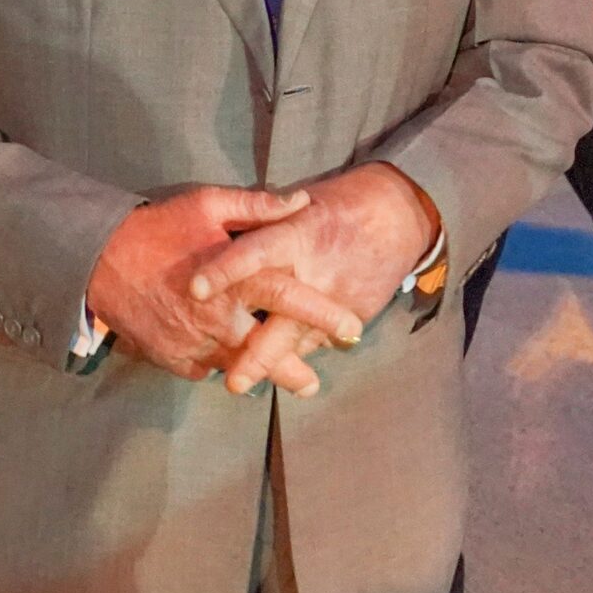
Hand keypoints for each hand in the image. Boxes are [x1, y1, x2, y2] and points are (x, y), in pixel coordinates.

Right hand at [85, 187, 363, 393]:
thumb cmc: (155, 229)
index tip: (353, 327)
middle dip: (296, 370)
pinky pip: (205, 368)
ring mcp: (195, 344)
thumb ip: (257, 206)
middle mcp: (219, 319)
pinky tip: (225, 361)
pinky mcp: (174, 359)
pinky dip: (217, 364)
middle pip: (269, 352)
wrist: (95, 261)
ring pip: (239, 369)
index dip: (323, 314)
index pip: (288, 298)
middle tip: (314, 382)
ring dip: (262, 375)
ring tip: (288, 383)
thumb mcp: (205, 205)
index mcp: (233, 281)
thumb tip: (303, 202)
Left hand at [187, 164, 439, 395]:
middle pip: (283, 318)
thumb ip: (259, 220)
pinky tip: (280, 373)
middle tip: (233, 382)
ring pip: (301, 339)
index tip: (195, 290)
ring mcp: (337, 299)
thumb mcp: (296, 205)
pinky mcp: (355, 315)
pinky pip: (319, 341)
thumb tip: (217, 234)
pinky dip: (298, 354)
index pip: (254, 253)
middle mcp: (314, 273)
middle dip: (259, 353)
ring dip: (278, 366)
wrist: (397, 214)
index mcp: (295, 236)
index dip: (225, 269)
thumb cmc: (333, 207)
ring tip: (247, 386)